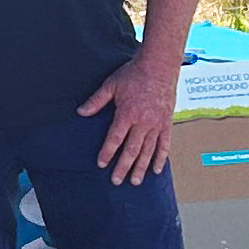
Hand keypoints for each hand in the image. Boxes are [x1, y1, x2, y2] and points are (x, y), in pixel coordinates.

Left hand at [79, 51, 177, 184]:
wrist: (160, 66)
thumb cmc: (133, 74)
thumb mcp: (110, 85)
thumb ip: (96, 101)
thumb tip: (80, 112)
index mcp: (127, 113)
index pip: (115, 139)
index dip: (107, 153)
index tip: (101, 165)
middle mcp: (143, 122)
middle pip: (132, 150)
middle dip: (123, 167)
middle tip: (116, 181)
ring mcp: (157, 124)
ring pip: (148, 150)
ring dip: (141, 167)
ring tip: (135, 181)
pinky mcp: (167, 122)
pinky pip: (165, 144)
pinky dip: (160, 158)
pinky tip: (156, 169)